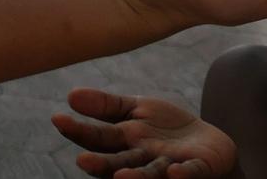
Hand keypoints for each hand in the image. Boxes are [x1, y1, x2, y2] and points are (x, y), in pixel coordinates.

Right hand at [52, 90, 234, 177]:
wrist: (208, 143)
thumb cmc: (165, 130)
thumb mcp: (136, 109)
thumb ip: (106, 105)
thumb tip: (71, 95)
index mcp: (124, 141)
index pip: (97, 137)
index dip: (79, 130)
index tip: (58, 118)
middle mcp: (141, 158)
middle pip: (118, 162)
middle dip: (101, 163)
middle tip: (82, 161)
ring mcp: (167, 166)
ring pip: (149, 173)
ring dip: (136, 177)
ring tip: (122, 177)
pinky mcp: (195, 169)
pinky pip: (189, 173)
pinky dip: (181, 174)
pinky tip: (173, 171)